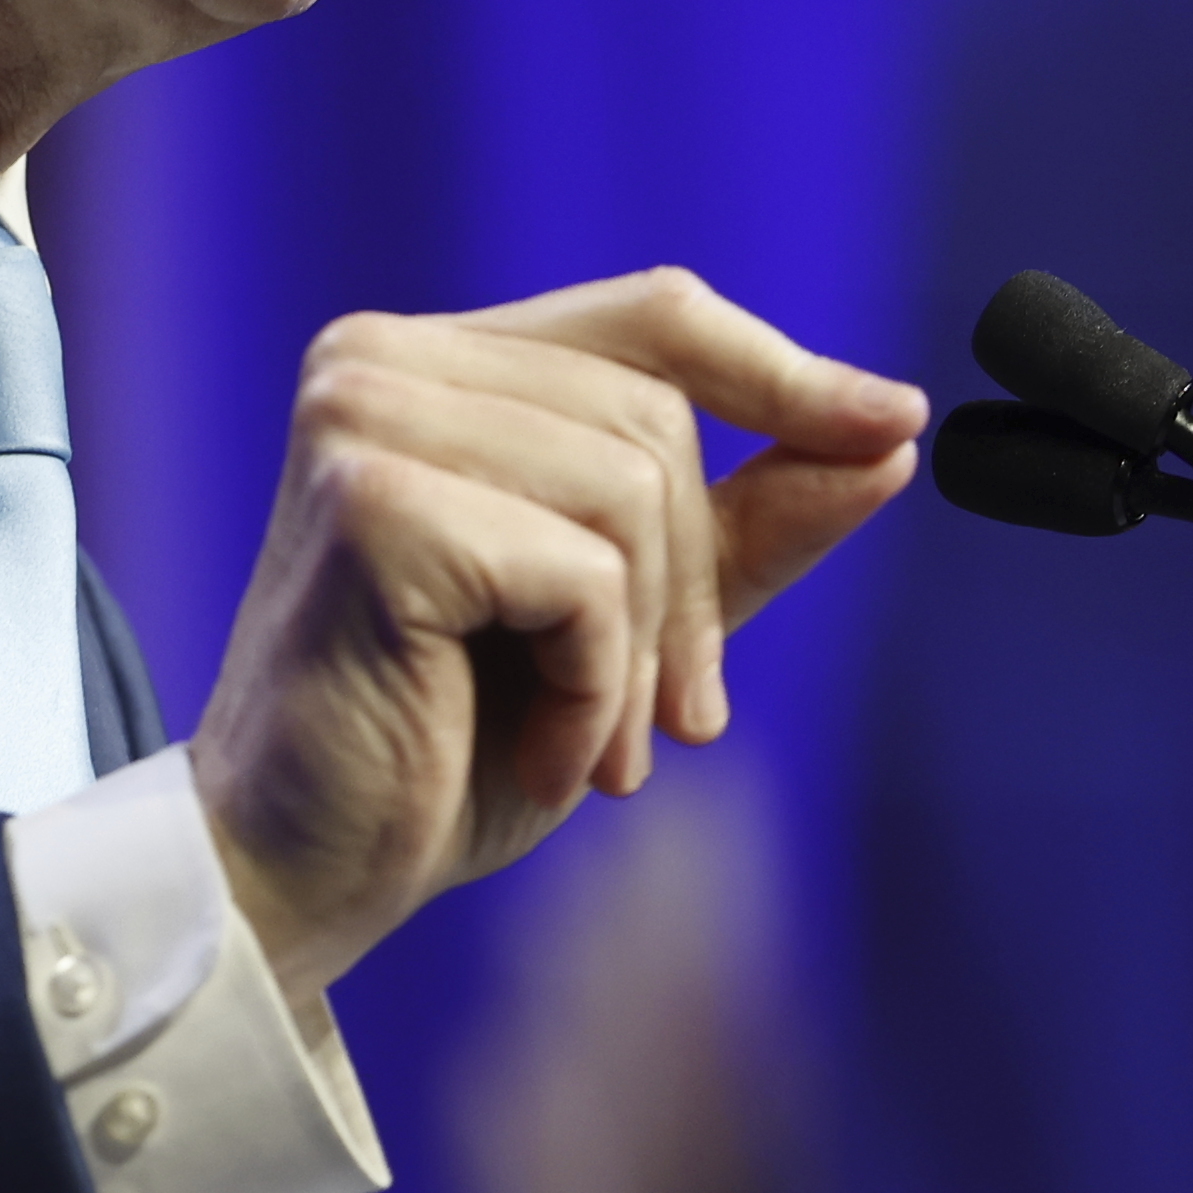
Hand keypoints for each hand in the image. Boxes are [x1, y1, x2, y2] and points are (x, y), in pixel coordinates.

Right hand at [187, 268, 922, 1000]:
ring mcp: (363, 419)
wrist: (298, 877)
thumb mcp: (630, 625)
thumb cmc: (442, 751)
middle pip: (659, 416)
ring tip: (582, 744)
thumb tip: (888, 433)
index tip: (894, 424)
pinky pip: (582, 571)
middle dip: (692, 591)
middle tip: (665, 724)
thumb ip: (743, 525)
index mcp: (431, 363)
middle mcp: (380, 361)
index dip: (782, 371)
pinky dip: (591, 684)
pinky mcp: (372, 505)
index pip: (652, 315)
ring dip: (640, 653)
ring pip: (632, 488)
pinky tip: (536, 748)